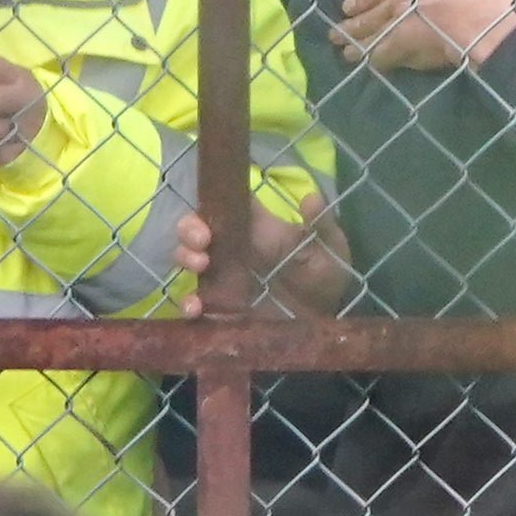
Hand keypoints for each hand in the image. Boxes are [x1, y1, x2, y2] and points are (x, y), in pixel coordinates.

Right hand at [175, 194, 352, 311]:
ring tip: (201, 265)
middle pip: (197, 228)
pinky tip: (195, 308)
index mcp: (257, 228)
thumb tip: (311, 197)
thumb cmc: (326, 275)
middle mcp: (233, 249)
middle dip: (189, 230)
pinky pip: (195, 302)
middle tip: (202, 243)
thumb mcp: (330, 248)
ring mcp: (223, 277)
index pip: (226, 205)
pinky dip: (187, 303)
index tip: (212, 215)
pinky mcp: (220, 306)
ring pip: (188, 258)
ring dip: (185, 257)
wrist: (326, 319)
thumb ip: (321, 224)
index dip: (212, 202)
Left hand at [333, 0, 515, 70]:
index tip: (347, 6)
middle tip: (334, 34)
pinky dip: (375, 62)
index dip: (362, 0)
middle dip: (351, 25)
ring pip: (370, 36)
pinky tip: (368, 67)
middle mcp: (398, 2)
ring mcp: (397, 26)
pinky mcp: (402, 49)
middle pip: (369, 15)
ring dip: (357, 45)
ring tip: (345, 54)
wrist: (480, 19)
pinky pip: (383, 57)